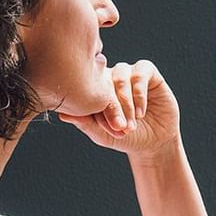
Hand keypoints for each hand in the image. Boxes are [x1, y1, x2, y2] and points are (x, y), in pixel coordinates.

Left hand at [58, 60, 180, 161]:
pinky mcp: (148, 72)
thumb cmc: (124, 137)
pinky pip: (140, 75)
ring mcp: (129, 72)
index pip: (90, 88)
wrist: (153, 142)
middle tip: (119, 127)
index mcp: (96, 88)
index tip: (106, 127)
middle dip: (113, 107)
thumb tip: (62, 114)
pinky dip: (139, 95)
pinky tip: (140, 113)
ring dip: (126, 102)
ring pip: (121, 76)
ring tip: (131, 123)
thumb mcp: (102, 134)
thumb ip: (84, 122)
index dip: (96, 107)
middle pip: (105, 81)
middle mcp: (111, 76)